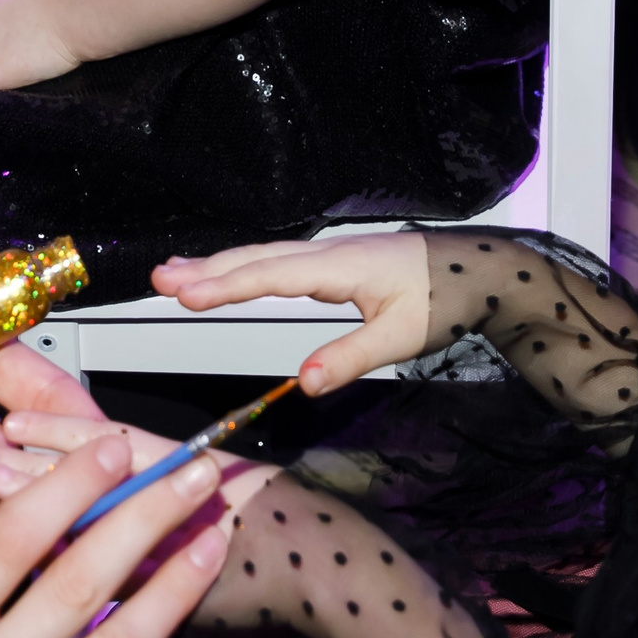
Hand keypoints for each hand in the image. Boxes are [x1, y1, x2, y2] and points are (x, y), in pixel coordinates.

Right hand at [154, 231, 432, 393]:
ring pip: (265, 256)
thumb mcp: (401, 337)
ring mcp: (331, 255)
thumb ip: (349, 357)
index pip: (270, 275)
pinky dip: (247, 266)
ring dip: (221, 265)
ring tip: (176, 272)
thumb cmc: (442, 300)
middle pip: (257, 258)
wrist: (478, 269)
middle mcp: (327, 255)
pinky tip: (236, 274)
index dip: (225, 286)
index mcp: (338, 268)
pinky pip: (280, 261)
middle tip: (159, 278)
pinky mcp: (337, 263)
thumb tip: (301, 382)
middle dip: (207, 269)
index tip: (183, 293)